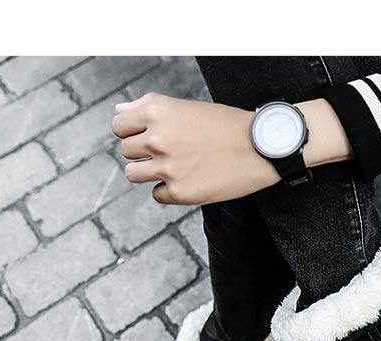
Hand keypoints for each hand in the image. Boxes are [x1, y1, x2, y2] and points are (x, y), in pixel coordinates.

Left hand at [112, 92, 279, 204]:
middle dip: (144, 152)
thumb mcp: (187, 107)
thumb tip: (120, 110)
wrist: (261, 148)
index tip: (149, 134)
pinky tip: (190, 180)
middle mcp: (157, 139)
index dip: (132, 130)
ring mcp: (167, 168)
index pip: (119, 125)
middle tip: (172, 151)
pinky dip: (169, 190)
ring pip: (133, 174)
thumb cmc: (226, 125)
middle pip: (127, 151)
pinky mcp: (180, 192)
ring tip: (175, 167)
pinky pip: (157, 194)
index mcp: (156, 113)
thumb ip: (148, 106)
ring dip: (150, 172)